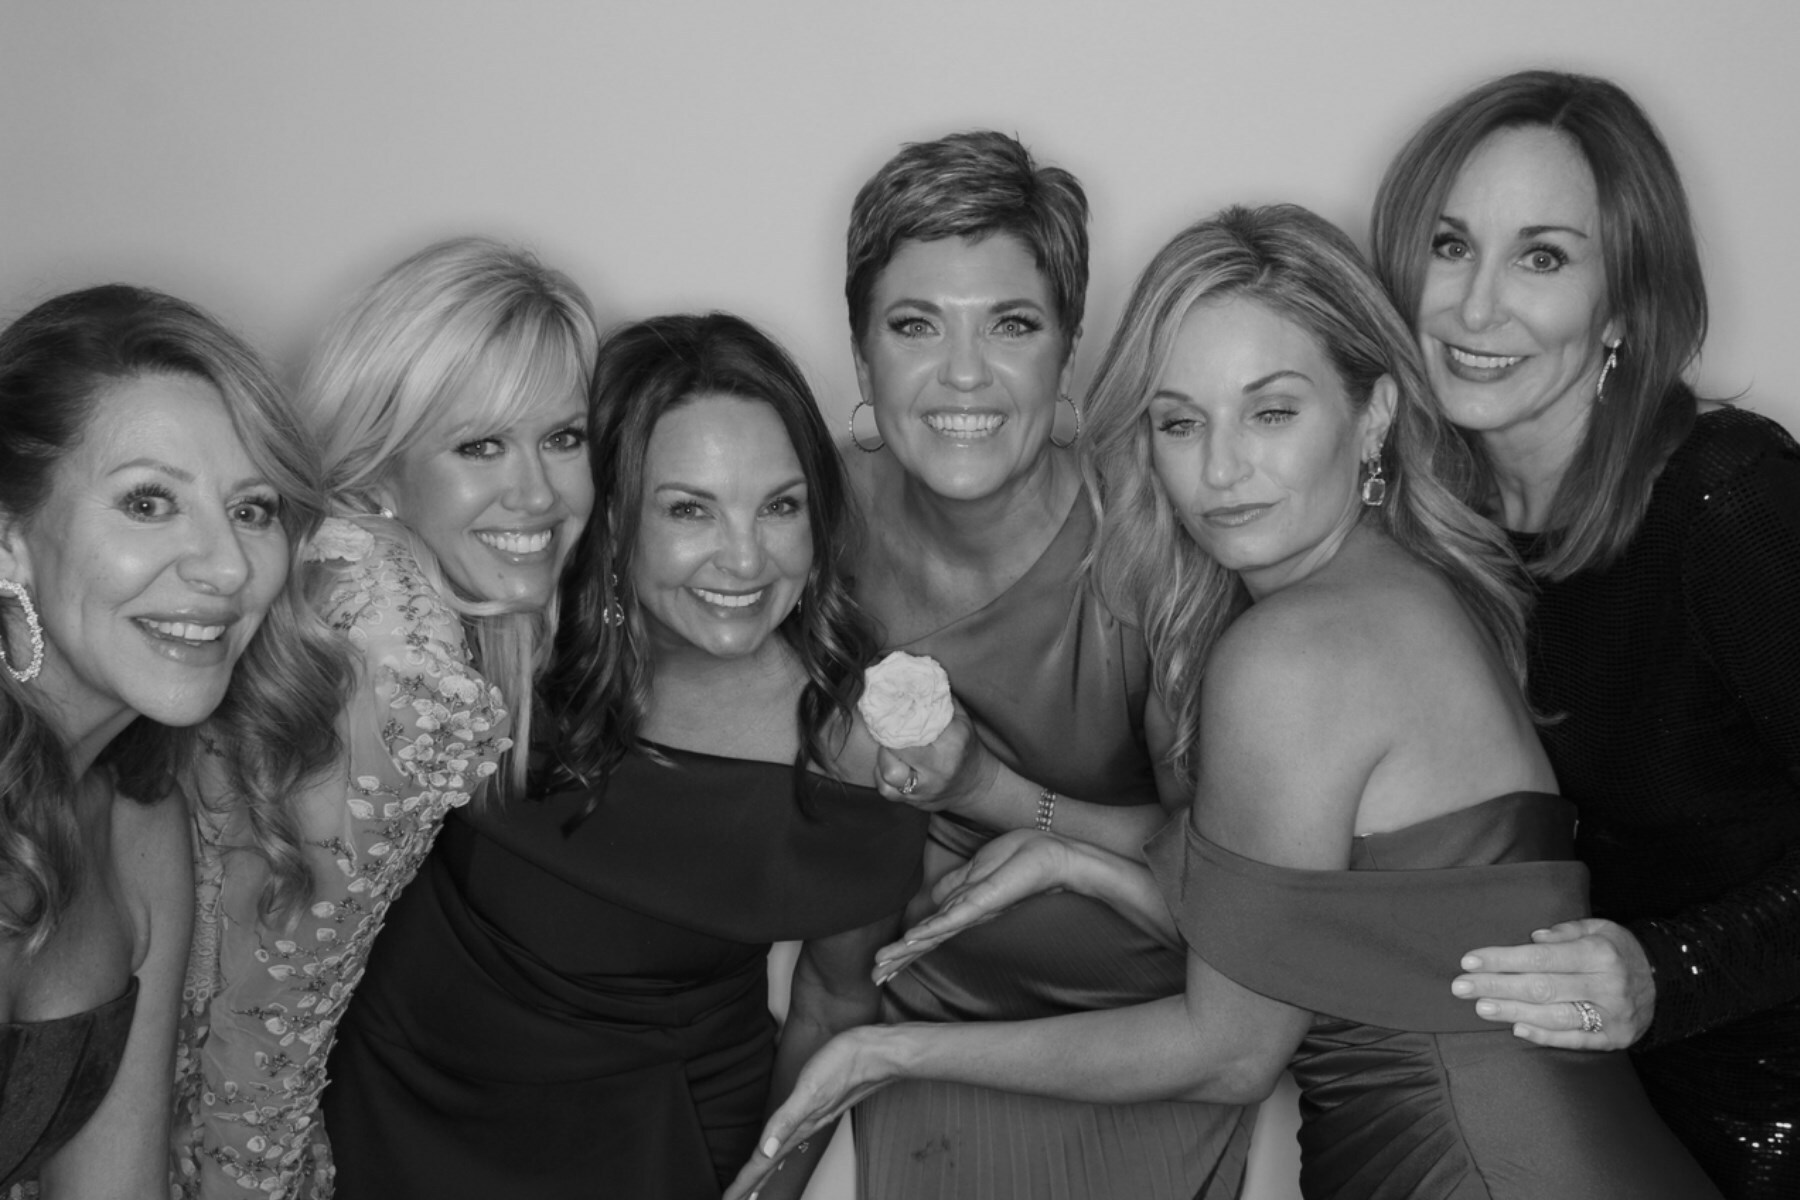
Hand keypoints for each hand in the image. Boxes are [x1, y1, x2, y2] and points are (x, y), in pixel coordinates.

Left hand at [723, 1027, 896, 1199]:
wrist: (875, 1053)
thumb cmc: (844, 1065)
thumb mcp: (809, 1091)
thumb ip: (786, 1121)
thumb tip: (766, 1151)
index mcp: (797, 1127)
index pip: (763, 1163)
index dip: (744, 1183)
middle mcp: (803, 1127)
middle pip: (770, 1163)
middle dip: (751, 1184)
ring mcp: (812, 1118)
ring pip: (781, 1152)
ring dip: (765, 1171)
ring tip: (753, 1187)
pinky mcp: (817, 1106)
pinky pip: (792, 1135)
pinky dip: (780, 1148)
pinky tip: (779, 1149)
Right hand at [872, 829, 1073, 983]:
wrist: (1055, 856)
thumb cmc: (1024, 858)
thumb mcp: (978, 867)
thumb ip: (954, 883)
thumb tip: (932, 898)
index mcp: (964, 906)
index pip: (928, 929)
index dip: (904, 945)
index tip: (882, 962)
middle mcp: (966, 915)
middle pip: (926, 941)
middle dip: (899, 958)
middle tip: (874, 977)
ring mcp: (974, 911)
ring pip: (933, 935)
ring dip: (906, 950)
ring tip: (881, 966)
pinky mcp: (982, 904)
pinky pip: (951, 919)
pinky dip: (930, 930)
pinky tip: (911, 941)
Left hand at [873, 702, 995, 815]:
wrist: (976, 786)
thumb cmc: (966, 747)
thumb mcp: (961, 719)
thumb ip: (938, 698)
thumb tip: (913, 676)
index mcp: (951, 745)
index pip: (913, 730)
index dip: (894, 719)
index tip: (886, 709)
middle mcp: (937, 770)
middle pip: (896, 754)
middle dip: (886, 740)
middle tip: (885, 729)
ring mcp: (924, 790)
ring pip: (888, 775)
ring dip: (882, 759)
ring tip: (889, 749)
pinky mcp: (913, 803)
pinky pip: (886, 790)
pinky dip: (881, 776)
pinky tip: (890, 765)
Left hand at [1451, 918, 1655, 1049]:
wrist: (1668, 981)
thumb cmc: (1619, 950)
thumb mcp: (1599, 928)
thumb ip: (1566, 931)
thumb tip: (1533, 939)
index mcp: (1599, 954)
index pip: (1540, 958)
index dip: (1502, 960)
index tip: (1470, 961)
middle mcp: (1606, 986)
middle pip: (1540, 987)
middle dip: (1496, 986)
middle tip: (1460, 986)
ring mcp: (1611, 1016)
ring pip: (1553, 1015)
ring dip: (1512, 1011)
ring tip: (1480, 1006)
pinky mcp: (1614, 1039)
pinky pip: (1573, 1039)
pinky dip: (1543, 1035)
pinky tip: (1515, 1028)